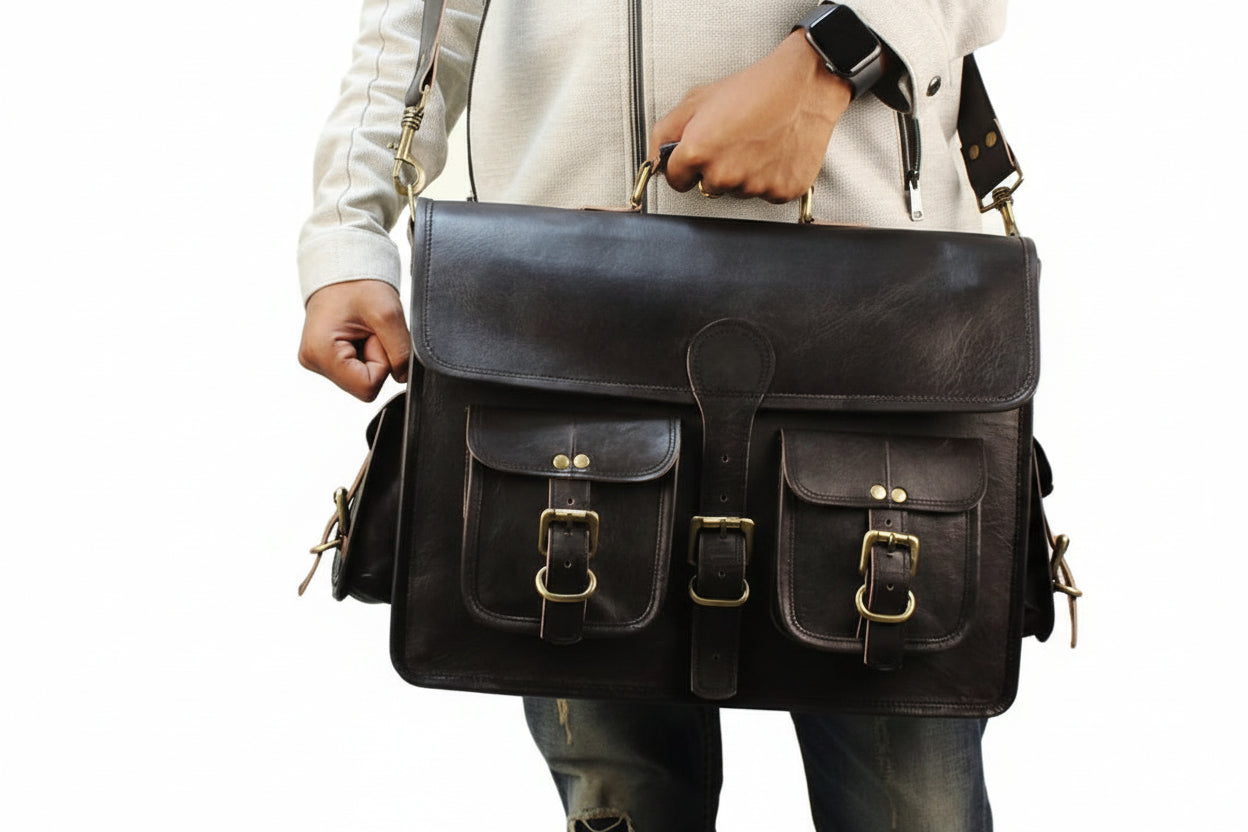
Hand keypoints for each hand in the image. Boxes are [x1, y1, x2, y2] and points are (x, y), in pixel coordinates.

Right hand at [298, 280, 409, 401]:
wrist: (343, 267)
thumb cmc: (358, 283)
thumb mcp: (388, 314)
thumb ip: (400, 352)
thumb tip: (403, 378)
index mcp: (320, 353)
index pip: (367, 387)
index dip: (382, 364)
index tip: (376, 336)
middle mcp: (313, 361)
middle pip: (363, 384)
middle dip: (376, 358)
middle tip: (370, 329)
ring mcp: (317, 360)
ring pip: (361, 377)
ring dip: (371, 354)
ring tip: (363, 328)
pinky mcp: (325, 357)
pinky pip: (356, 368)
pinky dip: (365, 352)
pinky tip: (358, 333)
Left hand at [649, 31, 851, 203]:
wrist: (804, 85)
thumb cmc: (755, 89)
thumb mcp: (698, 100)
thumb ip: (666, 133)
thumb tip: (655, 159)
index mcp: (697, 153)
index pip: (675, 180)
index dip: (685, 165)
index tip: (699, 153)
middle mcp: (723, 175)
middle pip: (708, 187)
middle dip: (715, 169)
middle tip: (734, 140)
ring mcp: (753, 186)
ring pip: (738, 191)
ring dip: (744, 174)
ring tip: (758, 142)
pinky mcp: (781, 191)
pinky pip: (767, 193)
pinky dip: (770, 177)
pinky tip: (774, 153)